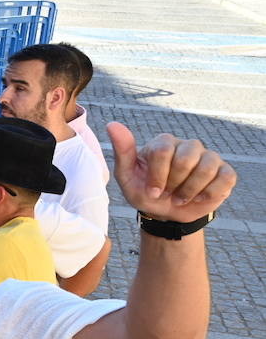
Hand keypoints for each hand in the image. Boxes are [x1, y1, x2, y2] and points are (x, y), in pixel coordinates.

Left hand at [107, 122, 235, 222]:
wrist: (166, 214)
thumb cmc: (146, 193)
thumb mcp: (127, 177)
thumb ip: (122, 151)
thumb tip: (112, 124)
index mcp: (163, 143)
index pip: (163, 150)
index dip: (157, 176)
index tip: (151, 191)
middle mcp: (188, 145)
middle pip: (185, 158)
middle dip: (174, 184)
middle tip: (167, 194)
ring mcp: (209, 157)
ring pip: (206, 168)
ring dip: (190, 190)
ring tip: (181, 198)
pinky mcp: (224, 171)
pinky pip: (225, 178)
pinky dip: (210, 193)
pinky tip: (199, 198)